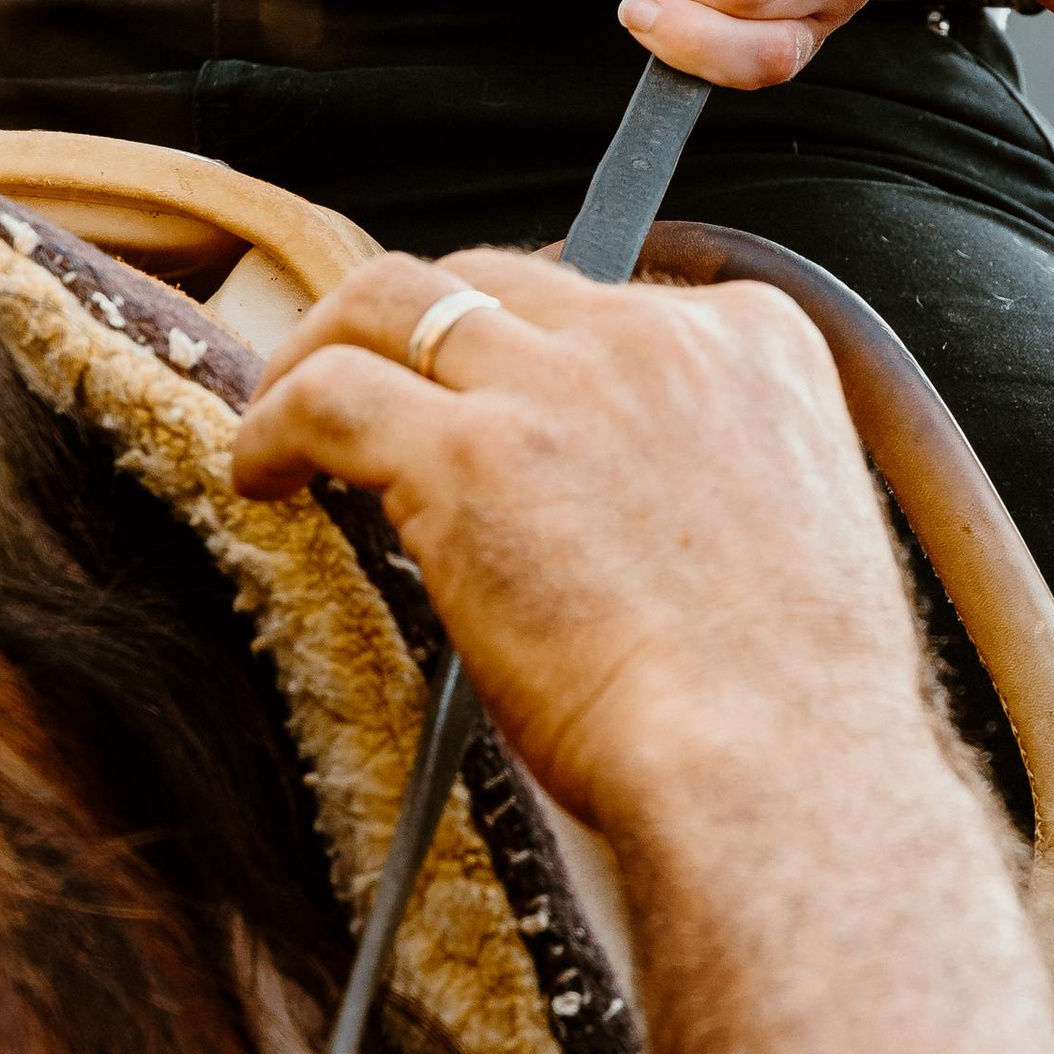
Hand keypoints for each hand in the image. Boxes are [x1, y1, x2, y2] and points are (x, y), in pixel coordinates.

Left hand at [230, 248, 933, 831]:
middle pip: (491, 281)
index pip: (606, 296)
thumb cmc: (791, 709)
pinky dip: (277, 424)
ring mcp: (560, 385)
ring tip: (288, 416)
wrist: (780, 771)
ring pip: (392, 300)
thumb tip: (608, 506)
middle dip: (419, 334)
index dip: (526, 345)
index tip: (488, 400)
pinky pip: (330, 395)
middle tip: (371, 401)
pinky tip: (263, 475)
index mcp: (757, 345)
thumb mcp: (787, 534)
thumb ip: (704, 476)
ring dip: (325, 350)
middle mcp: (657, 338)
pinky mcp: (469, 455)